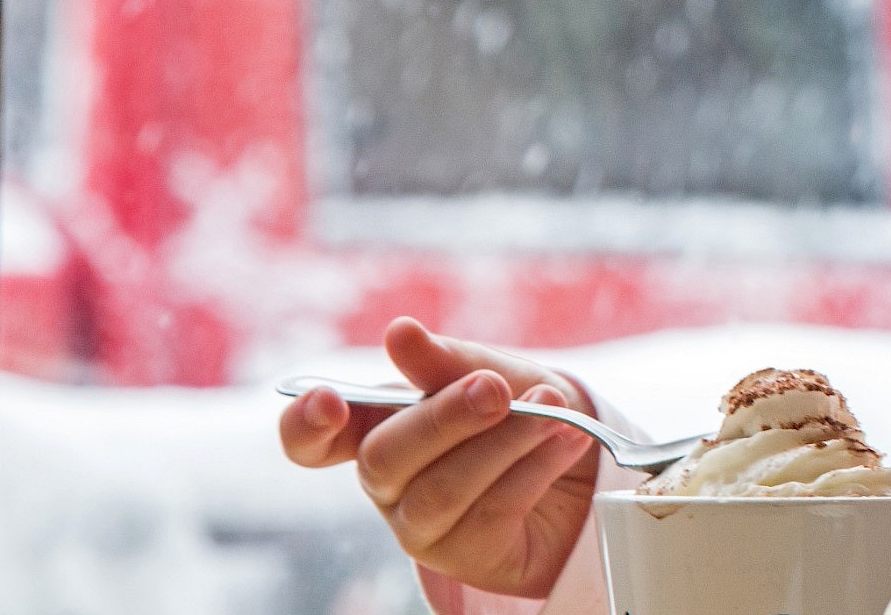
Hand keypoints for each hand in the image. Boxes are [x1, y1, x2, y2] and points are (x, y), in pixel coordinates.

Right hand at [278, 316, 602, 597]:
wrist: (584, 461)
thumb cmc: (520, 409)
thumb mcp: (490, 372)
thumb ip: (445, 361)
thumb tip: (399, 333)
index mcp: (376, 428)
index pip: (311, 440)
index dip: (305, 425)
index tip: (328, 399)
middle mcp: (388, 483)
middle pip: (383, 460)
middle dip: (443, 418)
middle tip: (496, 389)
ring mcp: (421, 526)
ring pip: (442, 489)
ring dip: (503, 443)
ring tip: (551, 412)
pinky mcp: (468, 556)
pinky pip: (494, 511)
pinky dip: (535, 467)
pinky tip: (566, 439)